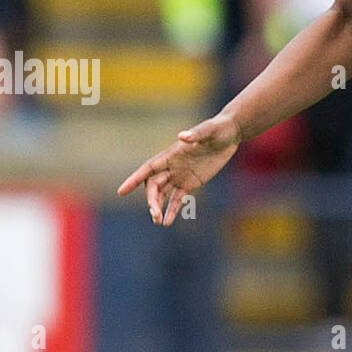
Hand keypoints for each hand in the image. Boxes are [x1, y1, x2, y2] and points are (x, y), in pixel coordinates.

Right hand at [117, 112, 240, 225]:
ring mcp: (180, 175)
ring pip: (163, 194)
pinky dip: (172, 210)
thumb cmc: (218, 129)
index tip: (122, 191)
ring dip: (158, 207)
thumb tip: (182, 136)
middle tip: (154, 214)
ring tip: (158, 221)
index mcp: (171, 154)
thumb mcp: (209, 131)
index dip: (134, 179)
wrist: (229, 134)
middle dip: (152, 200)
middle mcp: (171, 166)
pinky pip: (178, 199)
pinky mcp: (191, 183)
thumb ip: (195, 134)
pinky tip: (167, 222)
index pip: (148, 169)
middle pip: (154, 186)